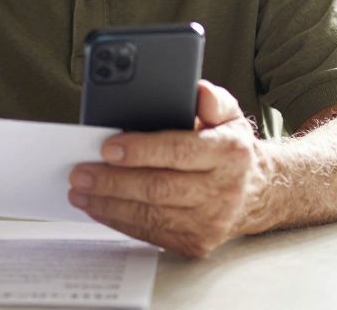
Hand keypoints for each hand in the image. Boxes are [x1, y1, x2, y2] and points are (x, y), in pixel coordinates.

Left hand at [67, 80, 269, 256]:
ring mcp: (209, 222)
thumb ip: (213, 100)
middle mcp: (222, 190)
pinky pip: (150, 233)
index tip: (107, 148)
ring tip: (80, 191)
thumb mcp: (230, 116)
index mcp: (229, 153)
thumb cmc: (231, 150)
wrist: (257, 193)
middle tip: (80, 172)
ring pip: (150, 215)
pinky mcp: (196, 243)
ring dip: (109, 204)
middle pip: (158, 188)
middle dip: (113, 181)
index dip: (141, 151)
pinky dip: (119, 221)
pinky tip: (99, 207)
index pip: (179, 151)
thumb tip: (198, 92)